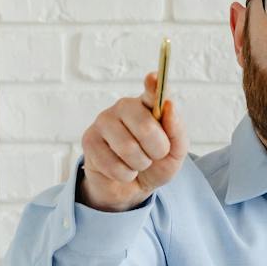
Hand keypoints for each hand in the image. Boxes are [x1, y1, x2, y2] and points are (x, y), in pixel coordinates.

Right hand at [77, 71, 187, 210]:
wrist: (133, 187)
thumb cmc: (156, 164)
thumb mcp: (175, 152)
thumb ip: (177, 130)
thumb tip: (169, 106)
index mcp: (148, 104)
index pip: (152, 91)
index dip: (154, 86)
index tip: (154, 78)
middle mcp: (124, 107)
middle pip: (145, 127)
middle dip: (157, 150)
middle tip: (155, 155)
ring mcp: (104, 121)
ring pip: (128, 148)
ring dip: (140, 165)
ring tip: (138, 163)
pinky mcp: (89, 140)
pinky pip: (113, 164)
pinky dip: (125, 175)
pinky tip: (122, 169)